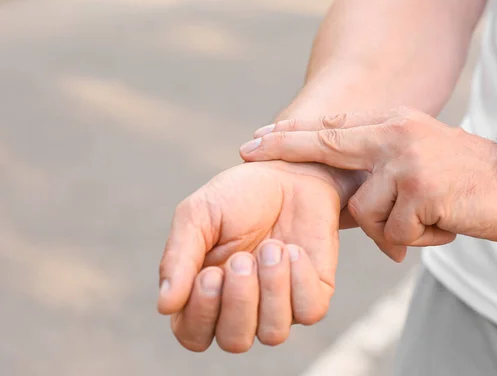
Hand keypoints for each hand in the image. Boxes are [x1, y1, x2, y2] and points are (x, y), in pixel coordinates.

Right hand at [157, 160, 359, 352]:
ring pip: (273, 333)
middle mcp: (241, 308)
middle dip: (239, 299)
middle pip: (235, 340)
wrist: (289, 175)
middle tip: (242, 258)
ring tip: (272, 246)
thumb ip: (178, 259)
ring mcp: (278, 305)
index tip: (210, 273)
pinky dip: (300, 279)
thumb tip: (164, 305)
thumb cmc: (238, 196)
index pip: (193, 334)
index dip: (201, 312)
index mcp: (203, 295)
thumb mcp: (197, 216)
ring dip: (271, 287)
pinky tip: (293, 249)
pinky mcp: (312, 295)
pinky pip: (308, 312)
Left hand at [240, 109, 496, 256]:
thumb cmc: (464, 176)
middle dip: (291, 153)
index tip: (255, 141)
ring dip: (394, 228)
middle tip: (252, 151)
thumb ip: (380, 163)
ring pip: (366, 213)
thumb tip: (343, 191)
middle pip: (331, 152)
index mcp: (393, 125)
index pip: (331, 130)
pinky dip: (416, 239)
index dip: (290, 135)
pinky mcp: (421, 191)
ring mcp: (407, 162)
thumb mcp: (418, 155)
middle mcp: (395, 137)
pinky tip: (443, 225)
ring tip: (428, 220)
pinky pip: (395, 232)